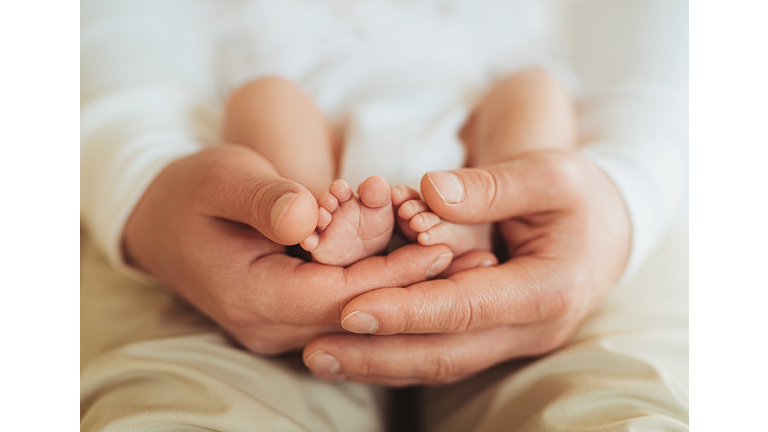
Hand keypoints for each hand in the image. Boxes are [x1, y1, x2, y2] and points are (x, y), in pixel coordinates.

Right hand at [123, 144, 454, 353]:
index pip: (339, 294)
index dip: (393, 273)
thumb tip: (307, 214)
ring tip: (469, 267)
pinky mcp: (294, 315)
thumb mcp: (221, 178)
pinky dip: (387, 284)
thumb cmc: (192, 191)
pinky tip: (429, 265)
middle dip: (418, 289)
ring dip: (410, 290)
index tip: (443, 249)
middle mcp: (270, 325)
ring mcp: (282, 327)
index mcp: (252, 296)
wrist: (163, 221)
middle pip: (359, 312)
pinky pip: (348, 304)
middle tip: (480, 266)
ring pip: (359, 313)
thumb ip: (264, 198)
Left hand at [302, 151, 630, 384]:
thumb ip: (493, 186)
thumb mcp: (549, 174)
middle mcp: (530, 330)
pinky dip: (396, 354)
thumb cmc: (577, 194)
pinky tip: (353, 349)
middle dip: (378, 355)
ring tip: (320, 357)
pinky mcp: (493, 338)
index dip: (406, 311)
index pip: (465, 308)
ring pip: (439, 363)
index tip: (349, 308)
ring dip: (378, 363)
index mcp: (547, 290)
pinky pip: (441, 353)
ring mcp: (511, 340)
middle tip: (314, 351)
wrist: (604, 228)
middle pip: (445, 352)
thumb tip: (430, 193)